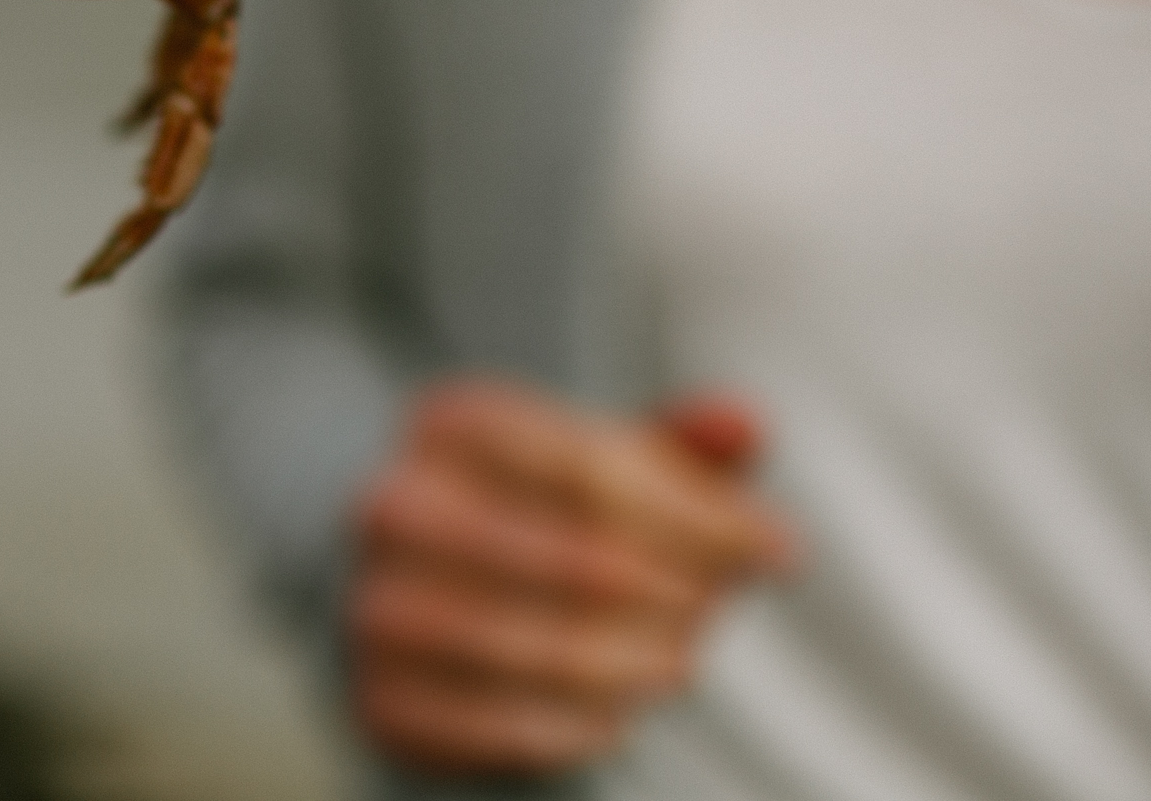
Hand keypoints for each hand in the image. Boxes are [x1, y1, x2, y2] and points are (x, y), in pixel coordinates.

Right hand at [349, 378, 794, 776]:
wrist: (408, 589)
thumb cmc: (536, 512)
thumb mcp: (601, 462)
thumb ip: (677, 442)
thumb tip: (745, 422)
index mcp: (451, 423)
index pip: (592, 465)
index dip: (700, 514)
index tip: (776, 550)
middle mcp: (393, 503)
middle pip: (570, 555)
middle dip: (672, 591)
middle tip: (716, 611)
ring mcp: (375, 604)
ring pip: (532, 646)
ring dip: (633, 664)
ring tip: (680, 662)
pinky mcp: (380, 700)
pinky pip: (498, 729)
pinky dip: (577, 727)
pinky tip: (618, 715)